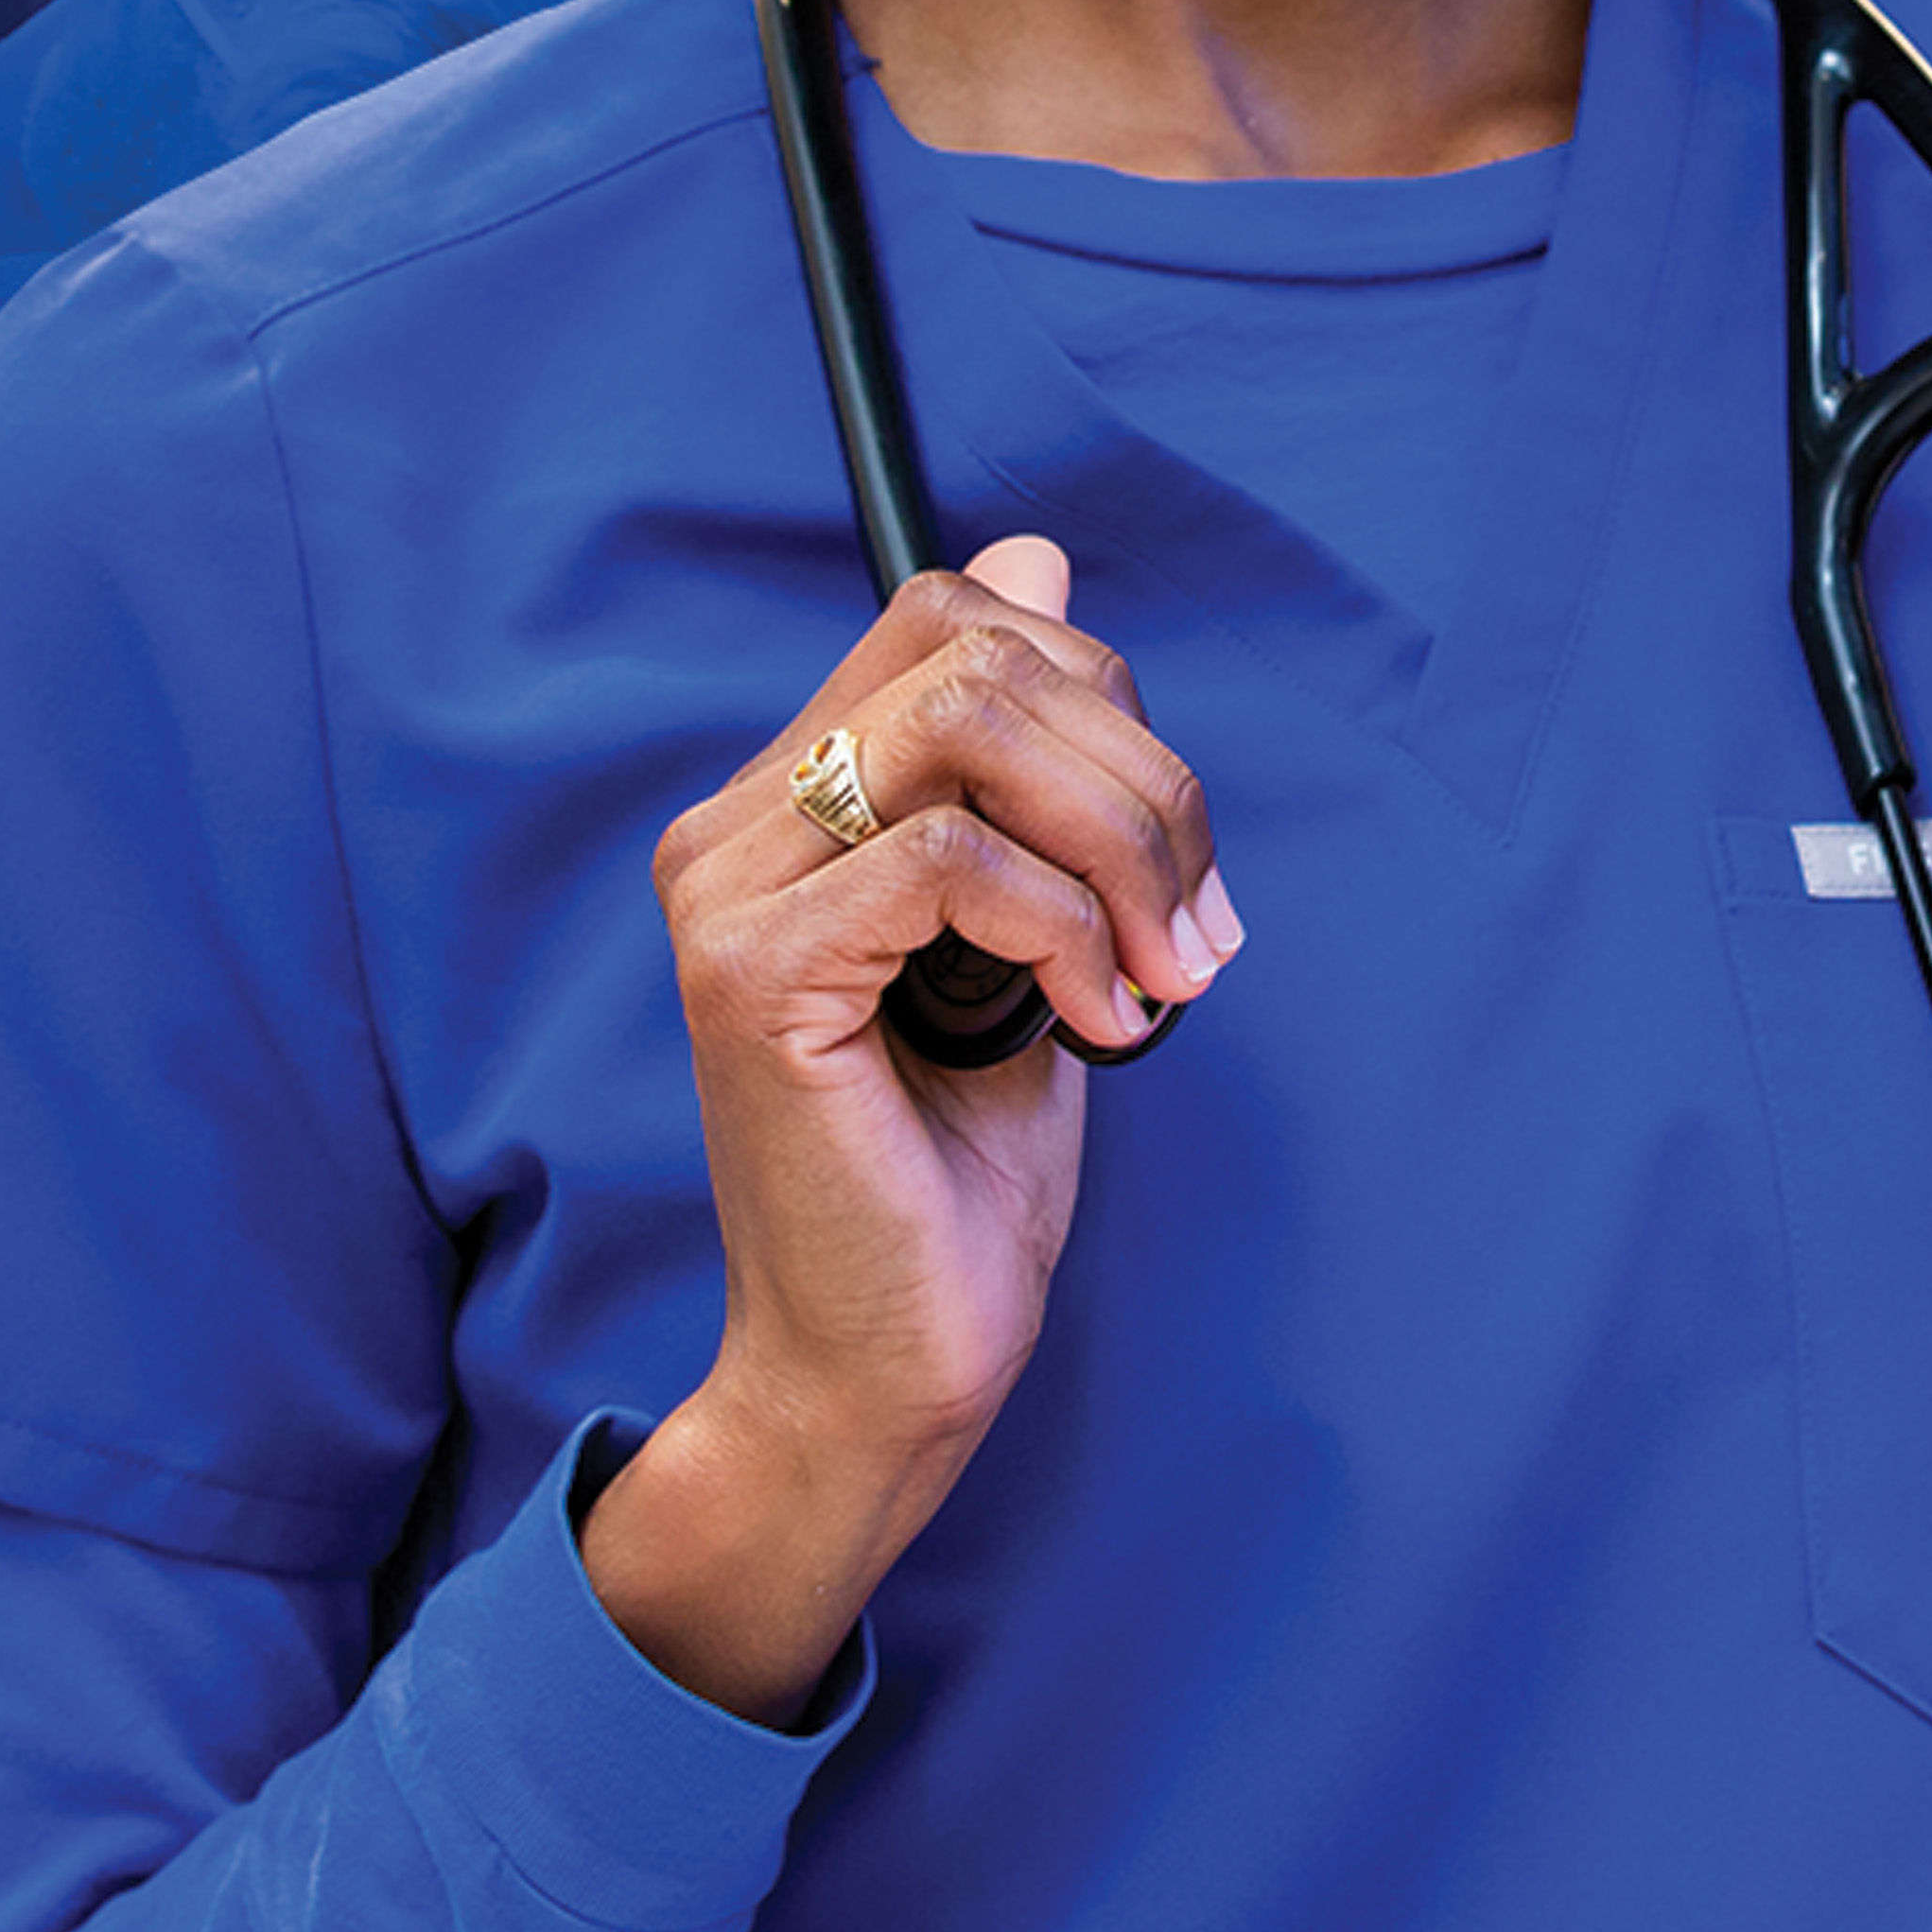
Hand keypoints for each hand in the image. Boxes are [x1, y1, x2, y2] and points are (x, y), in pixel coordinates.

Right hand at [583, 538, 1236, 1719]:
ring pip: (970, 728)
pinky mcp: (755, 973)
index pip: (952, 618)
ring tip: (1172, 970)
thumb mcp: (1036, 924)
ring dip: (1124, 841)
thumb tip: (1040, 556)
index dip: (1099, 694)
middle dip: (1140, 772)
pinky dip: (1069, 928)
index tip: (1178, 855)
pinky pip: (950, 860)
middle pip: (974, 651)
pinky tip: (1101, 1021)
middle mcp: (734, 822)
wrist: (884, 1375)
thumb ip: (1032, 760)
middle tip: (1203, 926)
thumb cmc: (956, 1169)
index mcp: (789, 797)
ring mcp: (728, 891)